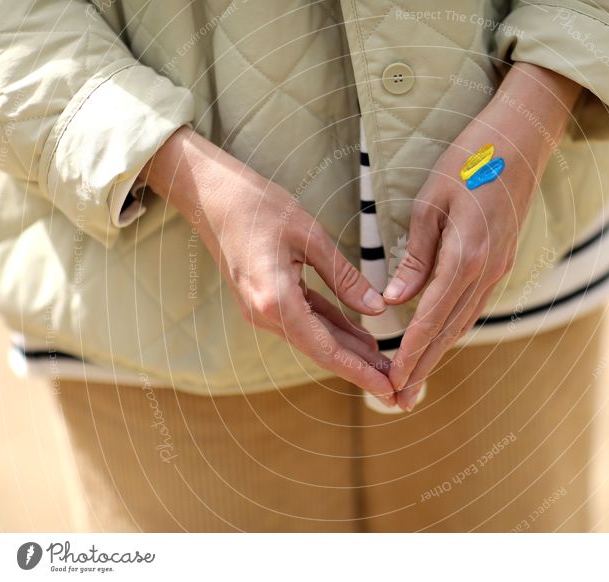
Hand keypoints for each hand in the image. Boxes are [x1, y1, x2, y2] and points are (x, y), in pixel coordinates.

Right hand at [142, 127, 396, 404]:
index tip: (387, 388)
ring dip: (349, 350)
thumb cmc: (259, 207)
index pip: (326, 349)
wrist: (212, 196)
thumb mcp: (311, 236)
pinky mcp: (265, 300)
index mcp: (276, 301)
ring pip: (315, 337)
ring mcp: (262, 310)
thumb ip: (345, 277)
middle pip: (322, 350)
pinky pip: (305, 320)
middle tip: (396, 386)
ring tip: (385, 363)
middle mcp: (265, 314)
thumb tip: (377, 310)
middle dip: (360, 369)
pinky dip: (333, 328)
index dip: (360, 371)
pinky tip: (360, 336)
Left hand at [384, 63, 581, 410]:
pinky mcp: (502, 262)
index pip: (432, 316)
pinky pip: (473, 306)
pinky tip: (439, 342)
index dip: (411, 352)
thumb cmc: (468, 161)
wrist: (521, 139)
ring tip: (416, 382)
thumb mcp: (430, 202)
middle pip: (450, 331)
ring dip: (439, 354)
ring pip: (464, 323)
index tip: (392, 379)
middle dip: (424, 367)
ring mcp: (499, 268)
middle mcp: (487, 271)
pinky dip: (453, 330)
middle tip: (400, 400)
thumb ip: (416, 256)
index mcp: (466, 256)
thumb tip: (396, 300)